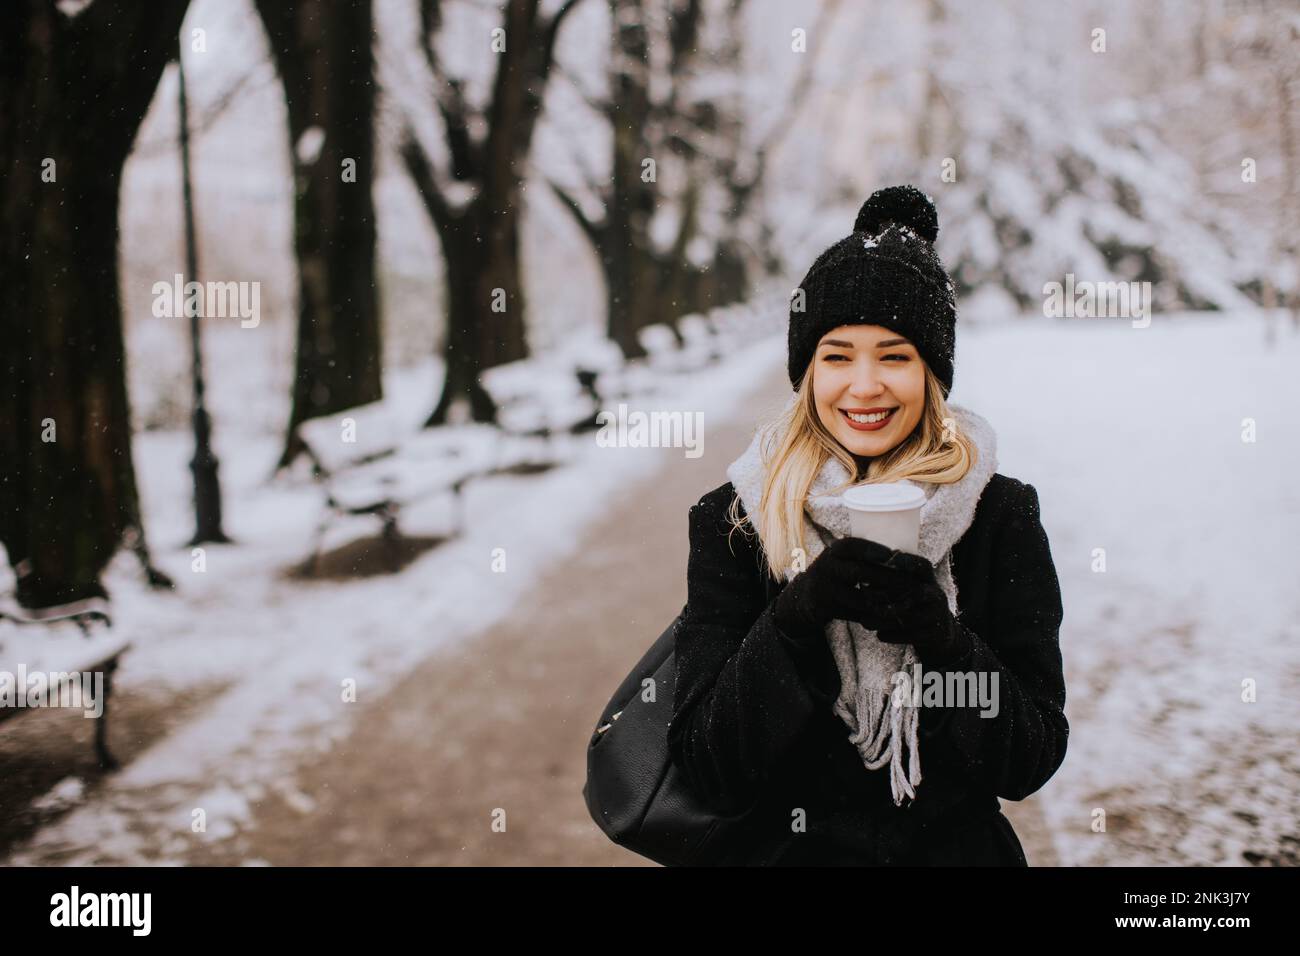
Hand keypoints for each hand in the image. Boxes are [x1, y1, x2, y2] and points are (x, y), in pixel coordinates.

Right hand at [773, 536, 901, 637]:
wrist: (808, 595)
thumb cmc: (839, 571)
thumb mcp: (845, 557)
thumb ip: (867, 556)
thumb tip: (907, 556)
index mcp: (835, 550)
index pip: (854, 546)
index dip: (875, 550)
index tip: (897, 555)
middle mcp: (827, 566)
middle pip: (860, 572)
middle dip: (888, 578)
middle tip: (910, 583)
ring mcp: (825, 588)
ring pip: (860, 598)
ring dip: (885, 601)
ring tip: (906, 601)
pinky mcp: (828, 608)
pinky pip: (856, 614)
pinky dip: (875, 614)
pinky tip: (891, 614)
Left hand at [852, 543, 971, 664]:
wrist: (939, 634)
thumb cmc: (912, 607)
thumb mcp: (906, 590)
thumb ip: (889, 584)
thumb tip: (863, 586)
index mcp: (929, 579)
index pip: (921, 565)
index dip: (905, 561)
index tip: (885, 561)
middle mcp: (937, 593)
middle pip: (910, 591)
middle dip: (883, 596)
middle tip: (864, 601)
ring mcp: (938, 614)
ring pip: (907, 616)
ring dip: (882, 620)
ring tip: (865, 622)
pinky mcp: (936, 634)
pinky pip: (911, 635)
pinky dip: (892, 635)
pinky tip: (880, 634)